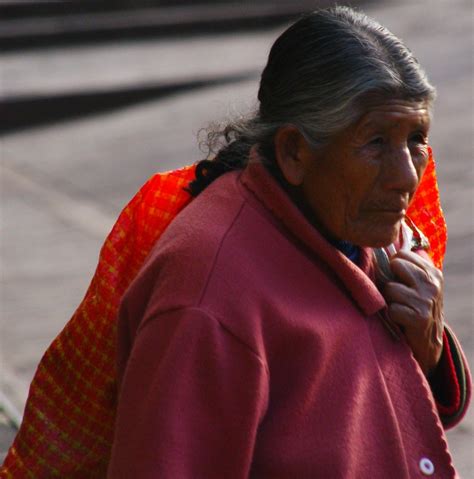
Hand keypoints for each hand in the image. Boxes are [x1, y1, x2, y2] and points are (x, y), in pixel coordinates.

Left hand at [383, 250, 443, 375]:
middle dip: (389, 280)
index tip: (398, 279)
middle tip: (398, 295)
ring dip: (389, 300)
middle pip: (396, 266)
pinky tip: (400, 319)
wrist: (428, 343)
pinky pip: (391, 308)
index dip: (393, 266)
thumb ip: (407, 266)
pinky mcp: (419, 318)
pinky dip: (391, 315)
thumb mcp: (418, 285)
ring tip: (399, 307)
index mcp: (432, 273)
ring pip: (390, 288)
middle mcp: (432, 284)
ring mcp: (427, 301)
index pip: (402, 254)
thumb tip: (389, 242)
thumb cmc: (415, 308)